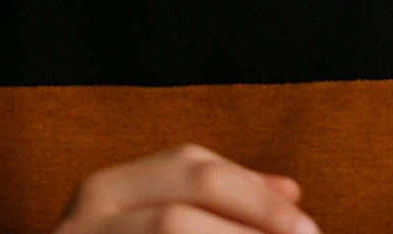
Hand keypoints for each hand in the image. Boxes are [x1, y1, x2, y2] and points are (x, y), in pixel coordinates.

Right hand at [54, 144, 320, 233]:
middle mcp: (84, 214)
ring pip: (171, 232)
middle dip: (252, 222)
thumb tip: (293, 194)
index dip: (254, 193)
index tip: (309, 223)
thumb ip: (217, 208)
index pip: (192, 166)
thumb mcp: (160, 224)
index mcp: (107, 187)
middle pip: (181, 205)